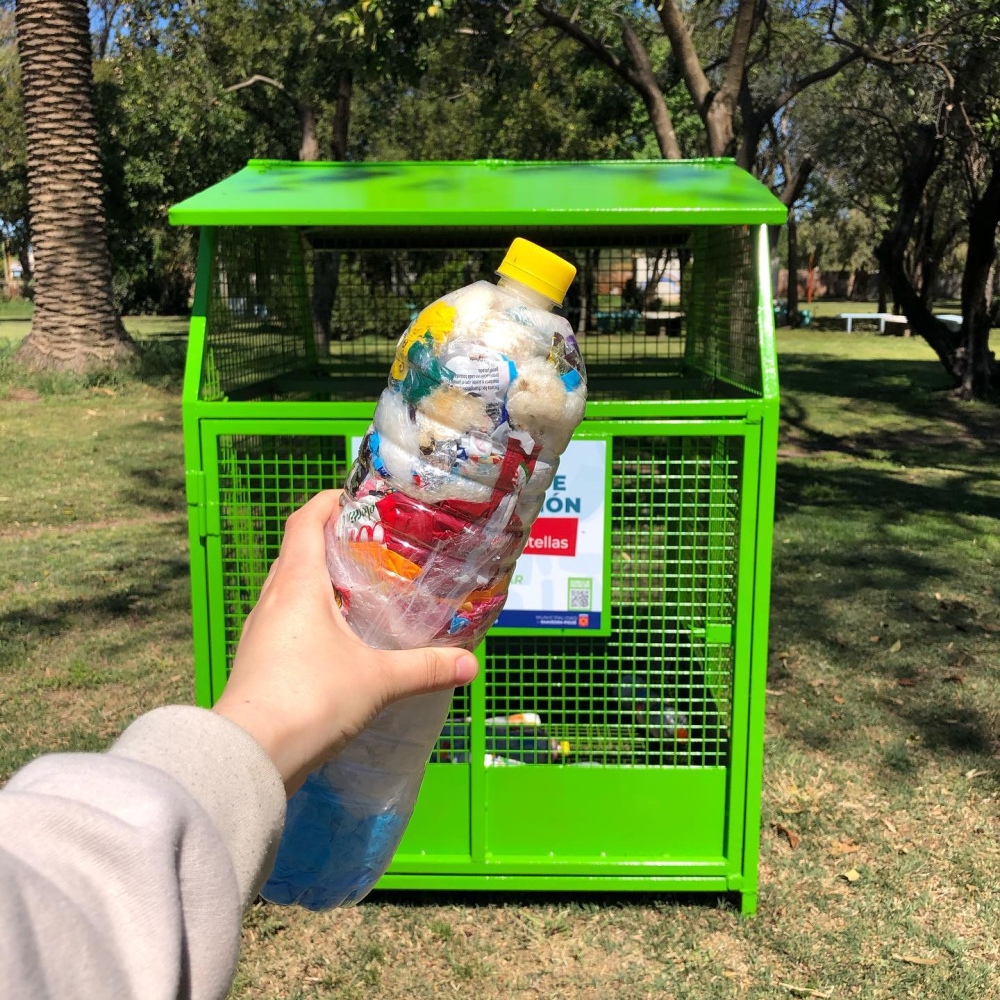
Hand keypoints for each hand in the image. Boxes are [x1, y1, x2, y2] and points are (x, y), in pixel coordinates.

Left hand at [212, 490, 478, 795]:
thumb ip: (425, 668)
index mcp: (297, 584)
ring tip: (361, 590)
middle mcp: (272, 600)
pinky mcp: (258, 663)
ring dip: (320, 582)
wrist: (250, 757)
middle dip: (330, 542)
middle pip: (297, 553)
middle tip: (373, 546)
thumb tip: (471, 664)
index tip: (357, 498)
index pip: (305, 522)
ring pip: (289, 590)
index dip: (328, 502)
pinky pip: (285, 622)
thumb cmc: (311, 698)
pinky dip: (312, 617)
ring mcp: (260, 633)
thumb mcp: (378, 680)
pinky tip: (339, 639)